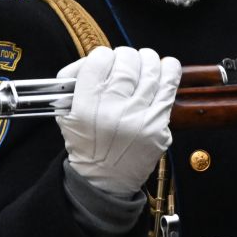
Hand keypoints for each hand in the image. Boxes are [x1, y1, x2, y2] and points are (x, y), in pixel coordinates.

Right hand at [57, 47, 181, 197]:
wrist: (105, 180)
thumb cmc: (87, 144)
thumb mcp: (66, 114)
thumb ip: (77, 81)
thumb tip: (100, 57)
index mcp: (85, 107)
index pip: (98, 60)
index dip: (103, 56)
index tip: (105, 61)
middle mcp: (112, 111)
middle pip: (126, 61)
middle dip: (126, 57)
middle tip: (125, 63)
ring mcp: (138, 118)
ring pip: (150, 68)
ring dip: (146, 60)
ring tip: (143, 64)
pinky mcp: (158, 125)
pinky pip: (169, 86)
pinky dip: (168, 70)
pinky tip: (164, 68)